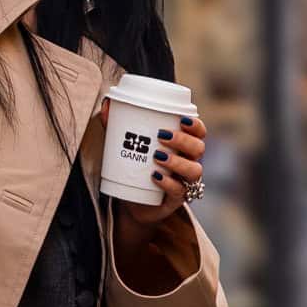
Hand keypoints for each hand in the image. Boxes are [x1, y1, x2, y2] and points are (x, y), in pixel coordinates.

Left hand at [112, 107, 205, 223]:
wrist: (132, 202)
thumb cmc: (135, 168)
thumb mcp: (126, 146)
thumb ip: (117, 125)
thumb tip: (107, 105)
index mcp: (183, 146)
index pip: (199, 133)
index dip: (196, 125)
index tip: (182, 119)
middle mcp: (189, 163)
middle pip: (199, 148)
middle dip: (183, 140)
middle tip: (161, 136)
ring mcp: (184, 182)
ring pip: (194, 170)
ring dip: (178, 162)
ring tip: (158, 157)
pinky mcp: (175, 200)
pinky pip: (179, 191)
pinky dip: (168, 183)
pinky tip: (155, 177)